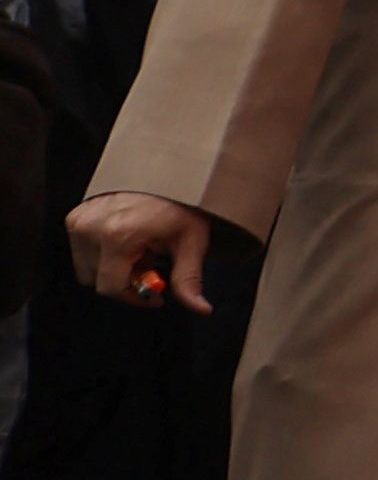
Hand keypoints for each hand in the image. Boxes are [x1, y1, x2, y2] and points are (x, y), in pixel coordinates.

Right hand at [64, 190, 209, 312]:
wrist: (166, 170)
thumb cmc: (181, 204)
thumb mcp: (192, 242)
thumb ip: (188, 279)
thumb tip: (201, 308)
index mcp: (117, 237)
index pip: (110, 288)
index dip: (135, 298)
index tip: (156, 295)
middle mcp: (91, 228)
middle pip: (97, 281)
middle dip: (126, 281)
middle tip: (152, 264)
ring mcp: (79, 221)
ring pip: (87, 268)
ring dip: (113, 268)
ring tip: (141, 250)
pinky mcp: (75, 216)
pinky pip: (82, 251)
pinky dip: (103, 254)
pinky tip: (128, 241)